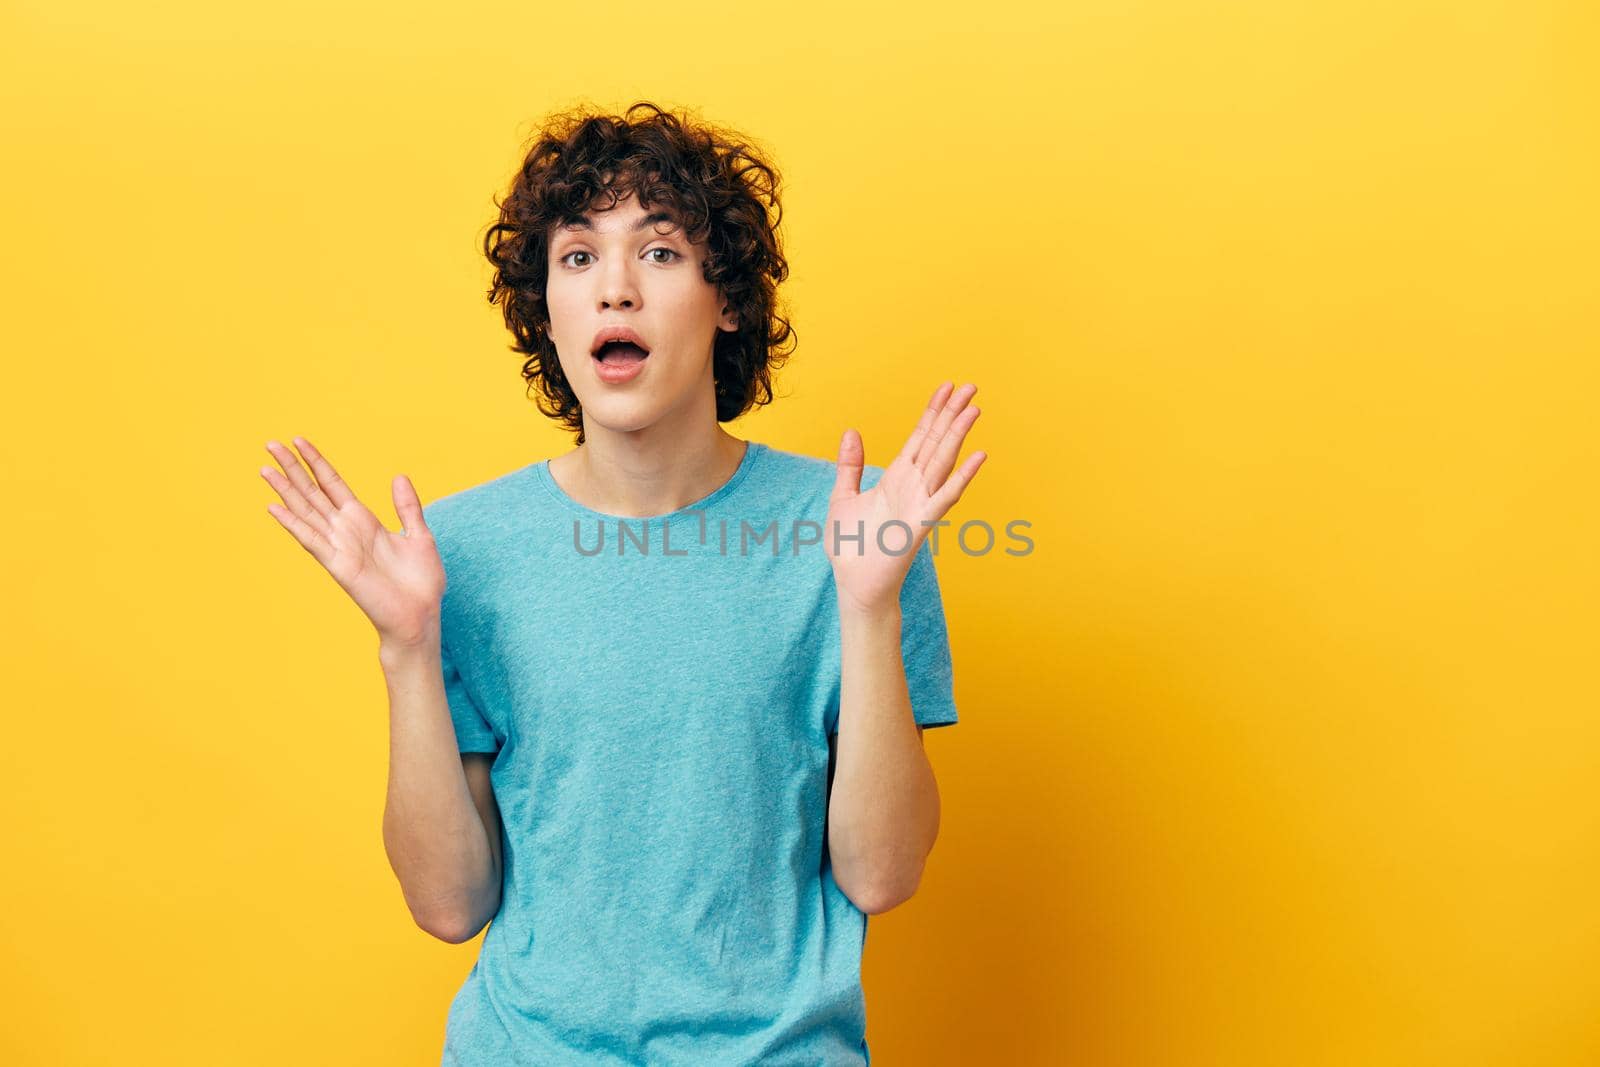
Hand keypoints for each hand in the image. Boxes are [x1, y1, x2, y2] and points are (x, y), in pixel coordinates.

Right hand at [260, 436, 445, 648]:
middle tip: (270, 444)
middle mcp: (346, 531)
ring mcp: (339, 547)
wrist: (420, 616)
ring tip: (264, 469)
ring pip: (306, 512)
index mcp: (364, 521)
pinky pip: (311, 540)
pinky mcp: (338, 565)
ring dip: (285, 491)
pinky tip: (274, 507)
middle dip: (292, 469)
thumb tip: (399, 476)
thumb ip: (407, 507)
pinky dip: (292, 524)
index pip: (332, 484)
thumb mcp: (419, 535)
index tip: (298, 441)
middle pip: (312, 493)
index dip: (316, 462)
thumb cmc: (420, 583)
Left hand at [826, 382, 987, 613]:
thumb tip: (851, 431)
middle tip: (971, 386)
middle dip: (953, 414)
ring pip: (943, 461)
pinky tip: (980, 457)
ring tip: (975, 408)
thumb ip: (850, 465)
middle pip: (937, 442)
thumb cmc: (850, 547)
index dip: (933, 411)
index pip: (919, 437)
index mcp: (896, 478)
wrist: (854, 584)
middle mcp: (912, 486)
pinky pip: (944, 497)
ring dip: (959, 435)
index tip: (947, 387)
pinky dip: (962, 477)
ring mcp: (919, 503)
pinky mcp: (920, 524)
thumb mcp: (842, 496)